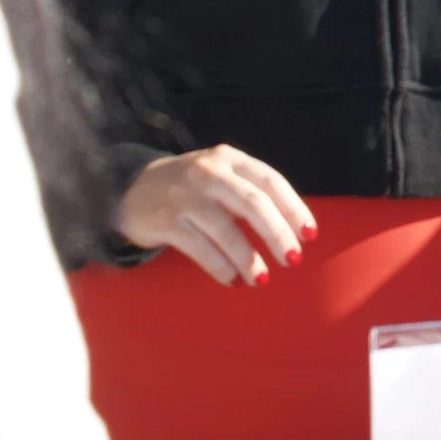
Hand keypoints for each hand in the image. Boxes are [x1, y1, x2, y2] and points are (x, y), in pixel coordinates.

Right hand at [116, 145, 316, 286]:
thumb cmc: (192, 189)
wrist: (130, 189)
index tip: (310, 234)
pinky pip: (199, 247)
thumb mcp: (222, 177)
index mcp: (230, 159)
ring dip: (248, 257)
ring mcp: (184, 195)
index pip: (271, 181)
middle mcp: (208, 172)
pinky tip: (233, 280)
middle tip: (293, 259)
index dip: (294, 208)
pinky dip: (219, 266)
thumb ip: (252, 193)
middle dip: (277, 234)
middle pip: (252, 203)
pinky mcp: (164, 219)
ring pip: (225, 228)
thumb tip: (293, 230)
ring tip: (262, 278)